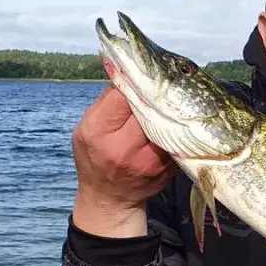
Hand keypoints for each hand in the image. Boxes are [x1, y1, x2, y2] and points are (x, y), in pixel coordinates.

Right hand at [71, 84, 175, 236]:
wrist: (111, 199)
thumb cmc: (94, 157)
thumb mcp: (87, 128)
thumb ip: (106, 101)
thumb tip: (124, 66)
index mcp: (98, 133)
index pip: (123, 95)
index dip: (133, 81)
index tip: (137, 73)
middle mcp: (123, 149)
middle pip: (149, 107)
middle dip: (154, 93)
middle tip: (159, 81)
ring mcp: (150, 161)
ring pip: (168, 121)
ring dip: (170, 108)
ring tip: (169, 99)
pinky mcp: (169, 167)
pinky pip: (178, 137)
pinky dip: (178, 126)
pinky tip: (175, 119)